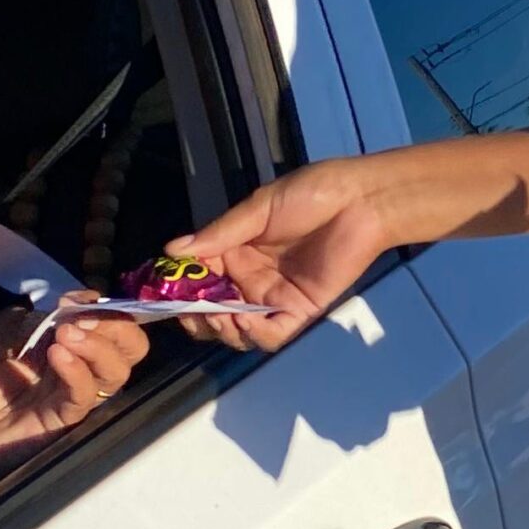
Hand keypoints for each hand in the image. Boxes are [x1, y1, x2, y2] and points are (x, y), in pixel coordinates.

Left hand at [0, 291, 150, 489]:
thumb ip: (23, 322)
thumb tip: (62, 309)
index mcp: (67, 344)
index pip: (107, 321)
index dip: (101, 306)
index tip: (74, 299)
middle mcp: (80, 369)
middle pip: (129, 346)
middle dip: (117, 325)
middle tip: (83, 318)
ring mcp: (74, 396)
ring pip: (117, 371)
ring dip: (98, 345)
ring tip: (66, 334)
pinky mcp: (64, 422)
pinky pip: (85, 396)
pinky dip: (77, 371)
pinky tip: (58, 355)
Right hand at [169, 159, 402, 351]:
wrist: (361, 202)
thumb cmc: (312, 194)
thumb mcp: (259, 208)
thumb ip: (219, 233)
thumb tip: (172, 250)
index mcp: (236, 251)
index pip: (199, 279)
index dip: (180, 289)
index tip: (166, 293)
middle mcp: (251, 279)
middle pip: (214, 311)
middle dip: (198, 317)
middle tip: (192, 312)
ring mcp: (275, 298)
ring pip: (239, 329)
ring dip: (223, 328)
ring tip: (220, 316)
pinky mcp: (301, 312)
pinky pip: (272, 334)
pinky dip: (255, 334)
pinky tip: (246, 320)